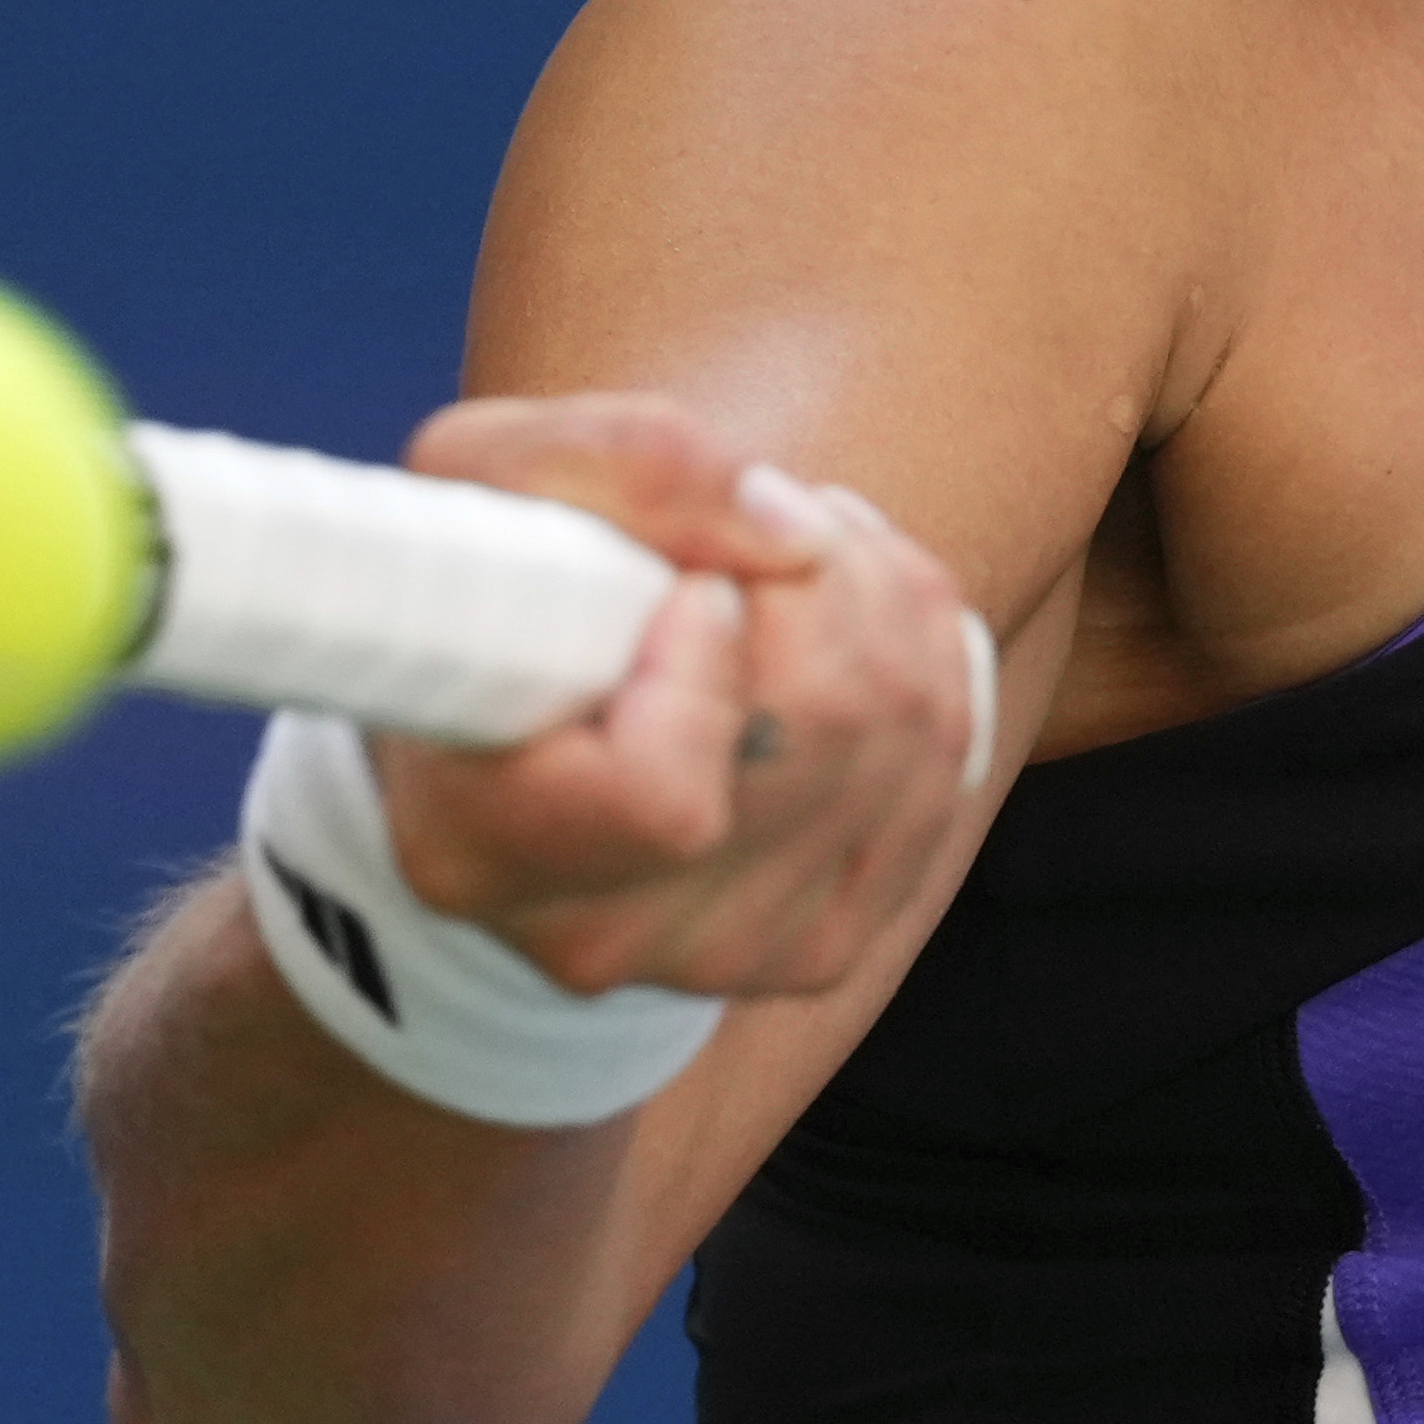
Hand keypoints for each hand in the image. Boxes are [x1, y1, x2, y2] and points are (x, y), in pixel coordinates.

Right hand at [346, 388, 998, 1003]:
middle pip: (819, 732)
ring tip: (801, 552)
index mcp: (477, 847)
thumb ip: (618, 466)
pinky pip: (946, 765)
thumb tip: (788, 529)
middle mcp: (598, 935)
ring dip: (880, 593)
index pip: (662, 799)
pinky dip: (930, 653)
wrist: (527, 724)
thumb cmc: (493, 597)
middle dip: (818, 575)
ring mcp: (723, 957)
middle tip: (758, 525)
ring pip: (902, 734)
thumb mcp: (490, 486)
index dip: (704, 668)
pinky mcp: (824, 945)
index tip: (685, 588)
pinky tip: (855, 614)